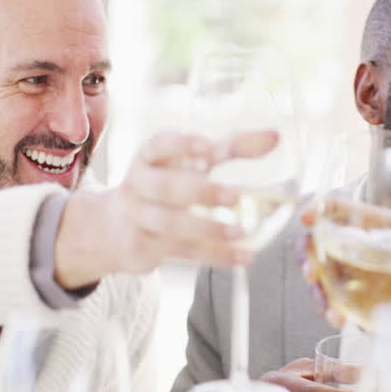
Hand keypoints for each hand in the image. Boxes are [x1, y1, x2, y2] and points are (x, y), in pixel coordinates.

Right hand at [55, 130, 277, 288]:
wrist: (114, 228)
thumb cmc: (165, 184)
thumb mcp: (192, 162)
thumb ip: (233, 148)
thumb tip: (276, 136)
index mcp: (149, 157)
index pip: (158, 145)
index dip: (182, 145)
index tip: (209, 148)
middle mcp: (138, 184)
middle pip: (165, 187)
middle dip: (199, 192)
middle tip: (234, 197)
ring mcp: (137, 218)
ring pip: (170, 225)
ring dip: (208, 229)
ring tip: (242, 231)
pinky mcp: (143, 247)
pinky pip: (181, 252)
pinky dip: (215, 256)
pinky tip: (242, 256)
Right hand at [296, 198, 390, 329]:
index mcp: (380, 227)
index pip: (344, 210)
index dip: (321, 208)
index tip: (307, 216)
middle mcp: (361, 248)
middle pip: (321, 243)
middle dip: (307, 256)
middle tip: (310, 273)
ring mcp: (356, 275)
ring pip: (323, 276)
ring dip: (319, 292)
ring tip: (331, 311)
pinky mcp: (358, 300)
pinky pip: (337, 303)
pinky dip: (334, 311)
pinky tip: (340, 320)